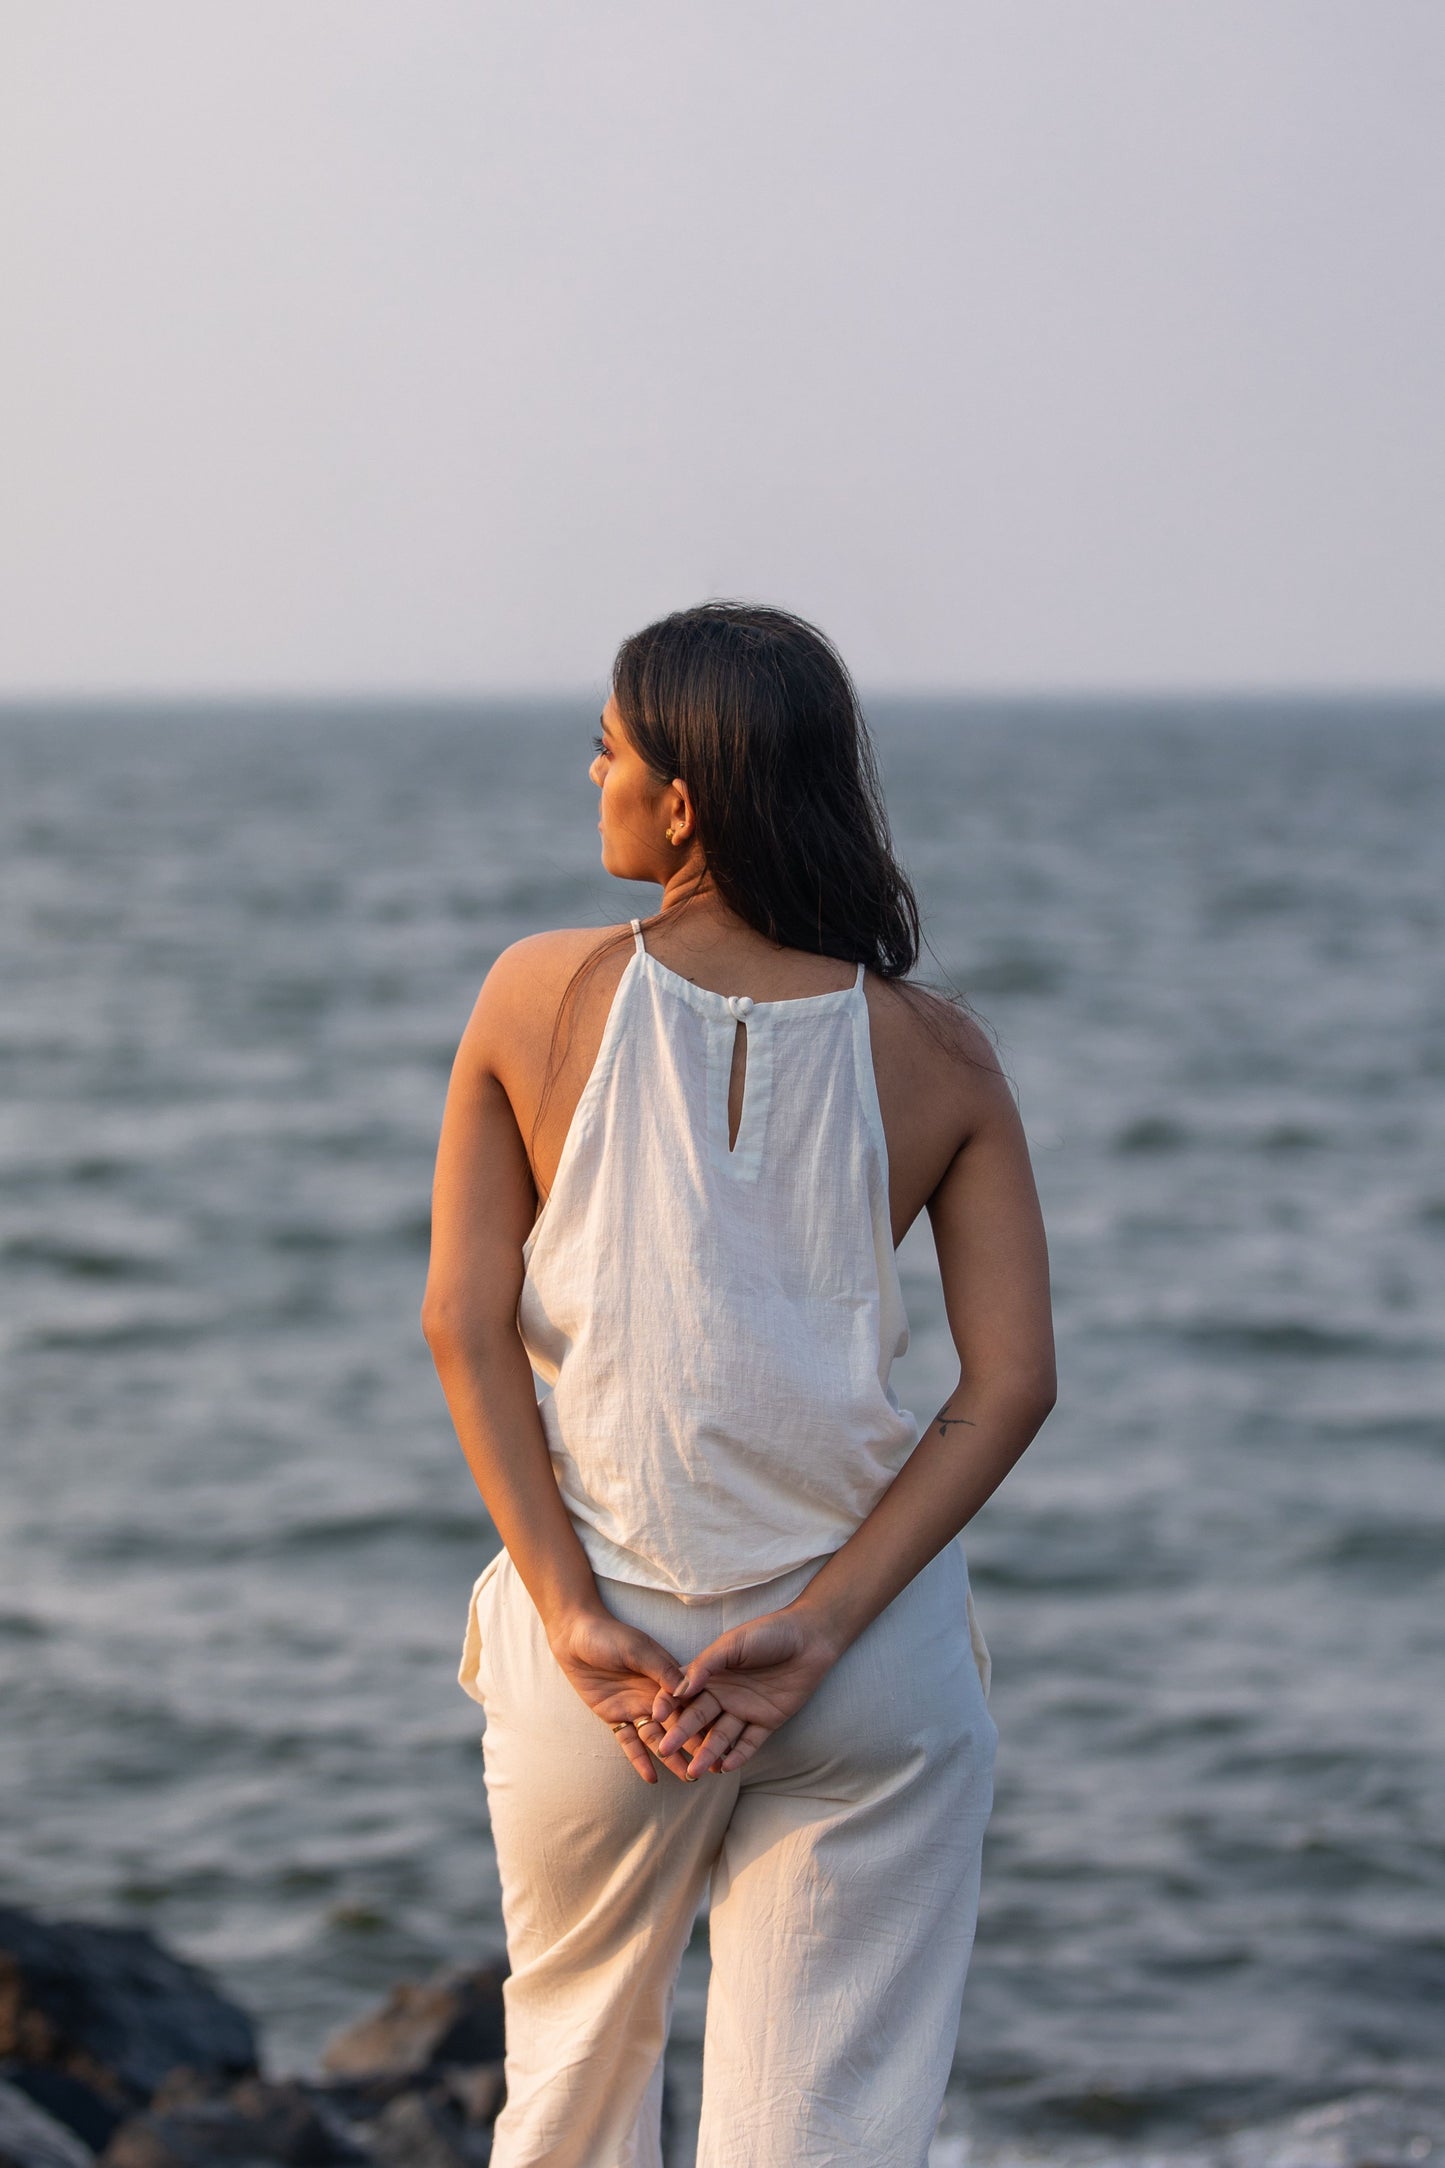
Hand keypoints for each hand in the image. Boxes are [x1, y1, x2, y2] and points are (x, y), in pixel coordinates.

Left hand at [548, 1608, 694, 1783]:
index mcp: (666, 1677)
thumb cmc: (610, 1636)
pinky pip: (629, 1742)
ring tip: (688, 1778)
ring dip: (671, 1758)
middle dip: (693, 1746)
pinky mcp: (616, 1717)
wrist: (575, 1636)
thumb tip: (686, 1689)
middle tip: (710, 1768)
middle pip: (676, 1726)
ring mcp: (635, 1708)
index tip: (722, 1741)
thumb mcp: (637, 1649)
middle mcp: (654, 1696)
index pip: (688, 1703)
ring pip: (656, 1738)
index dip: (704, 1722)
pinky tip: (651, 1778)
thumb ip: (660, 1669)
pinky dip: (639, 1760)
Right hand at [649, 1606, 839, 1776]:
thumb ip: (707, 1665)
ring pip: (722, 1736)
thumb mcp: (733, 1644)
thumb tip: (679, 1689)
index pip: (684, 1694)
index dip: (668, 1706)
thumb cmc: (769, 1632)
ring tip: (695, 1771)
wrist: (810, 1638)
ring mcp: (745, 1710)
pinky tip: (726, 1767)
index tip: (654, 1717)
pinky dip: (739, 1755)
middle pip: (699, 1719)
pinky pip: (750, 1743)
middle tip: (666, 1751)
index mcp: (711, 1674)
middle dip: (682, 1735)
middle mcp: (724, 1695)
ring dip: (708, 1753)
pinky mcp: (767, 1721)